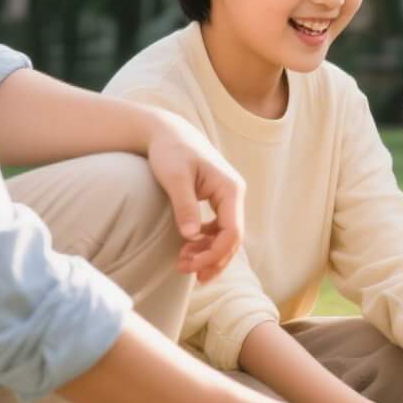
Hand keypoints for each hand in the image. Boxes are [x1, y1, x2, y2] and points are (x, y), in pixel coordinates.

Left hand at [141, 112, 244, 282]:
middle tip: (184, 270)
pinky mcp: (217, 201)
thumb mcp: (175, 177)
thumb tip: (191, 236)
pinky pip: (218, 229)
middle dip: (212, 259)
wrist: (168, 132)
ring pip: (227, 237)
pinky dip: (205, 243)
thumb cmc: (171, 150)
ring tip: (182, 264)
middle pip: (233, 239)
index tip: (191, 264)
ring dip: (208, 253)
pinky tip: (187, 249)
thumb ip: (185, 206)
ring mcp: (228, 198)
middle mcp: (234, 195)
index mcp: (230, 189)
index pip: (232, 231)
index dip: (215, 253)